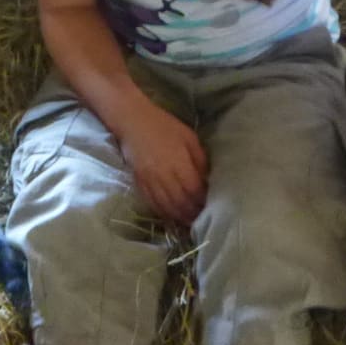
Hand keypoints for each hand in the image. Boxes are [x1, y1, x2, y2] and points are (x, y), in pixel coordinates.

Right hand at [119, 101, 207, 225]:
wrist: (132, 121)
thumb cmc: (164, 126)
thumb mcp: (189, 138)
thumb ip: (200, 159)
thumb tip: (208, 180)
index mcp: (179, 162)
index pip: (194, 190)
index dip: (203, 201)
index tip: (212, 207)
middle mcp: (164, 175)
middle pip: (181, 202)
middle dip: (193, 213)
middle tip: (203, 219)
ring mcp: (150, 181)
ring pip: (167, 206)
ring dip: (179, 217)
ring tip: (190, 223)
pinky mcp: (139, 183)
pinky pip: (152, 203)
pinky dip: (164, 213)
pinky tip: (172, 217)